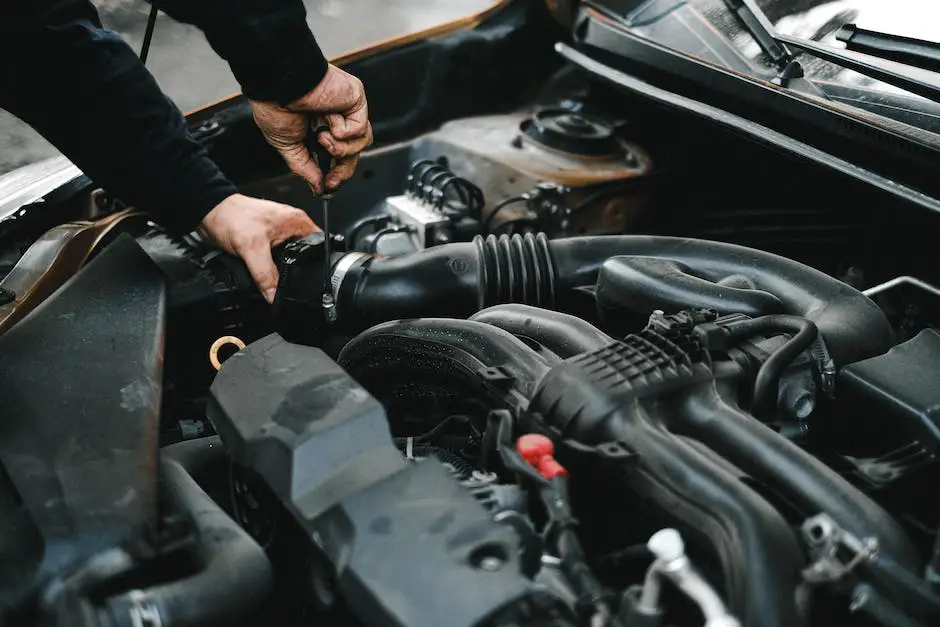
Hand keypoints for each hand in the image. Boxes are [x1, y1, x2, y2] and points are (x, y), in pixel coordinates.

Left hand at [201, 194, 317, 302]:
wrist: (209, 214)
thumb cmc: (232, 217)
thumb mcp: (252, 249)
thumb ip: (265, 274)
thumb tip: (275, 295)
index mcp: (297, 222)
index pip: (319, 245)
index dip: (318, 263)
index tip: (313, 278)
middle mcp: (291, 226)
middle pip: (306, 255)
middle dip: (300, 270)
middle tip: (292, 283)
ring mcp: (279, 234)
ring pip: (290, 258)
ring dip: (284, 269)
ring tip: (278, 279)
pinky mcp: (267, 241)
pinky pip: (276, 259)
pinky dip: (272, 268)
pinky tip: (268, 274)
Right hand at [249, 64, 372, 193]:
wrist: (276, 83)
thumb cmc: (275, 103)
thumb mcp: (288, 145)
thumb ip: (305, 168)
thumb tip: (318, 188)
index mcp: (319, 126)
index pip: (338, 155)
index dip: (336, 174)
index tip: (328, 186)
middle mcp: (337, 117)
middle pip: (353, 152)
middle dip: (342, 170)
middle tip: (330, 180)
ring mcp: (348, 108)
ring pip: (361, 143)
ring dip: (340, 148)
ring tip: (322, 137)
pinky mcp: (356, 99)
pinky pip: (359, 129)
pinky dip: (342, 130)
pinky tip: (327, 118)